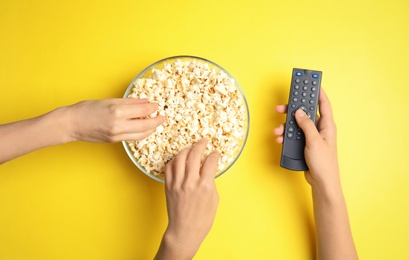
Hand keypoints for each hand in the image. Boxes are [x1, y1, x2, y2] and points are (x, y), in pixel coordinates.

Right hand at [67, 98, 164, 142]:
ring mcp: (117, 135)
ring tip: (155, 123)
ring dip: (151, 129)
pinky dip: (141, 133)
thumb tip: (144, 101)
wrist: (72, 124)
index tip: (157, 105)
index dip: (153, 108)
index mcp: (117, 111)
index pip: (142, 110)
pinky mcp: (115, 141)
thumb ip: (129, 102)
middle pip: (146, 125)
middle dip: (157, 121)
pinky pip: (133, 138)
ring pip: (141, 134)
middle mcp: (119, 125)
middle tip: (162, 117)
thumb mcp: (109, 101)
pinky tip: (143, 128)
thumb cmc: (87, 109)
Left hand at [155, 138, 219, 259]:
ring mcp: (178, 183)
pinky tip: (179, 159)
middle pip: (194, 154)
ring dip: (186, 149)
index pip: (210, 161)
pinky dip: (174, 160)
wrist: (184, 231)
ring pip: (180, 157)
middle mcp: (191, 182)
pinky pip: (169, 167)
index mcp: (205, 185)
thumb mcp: (214, 199)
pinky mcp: (168, 186)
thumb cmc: (202, 219)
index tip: (215, 153)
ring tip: (190, 148)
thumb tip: (208, 170)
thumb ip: (211, 182)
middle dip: (200, 145)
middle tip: (203, 141)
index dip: (214, 154)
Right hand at [274, 89, 339, 187]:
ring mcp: (311, 137)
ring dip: (286, 127)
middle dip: (292, 110)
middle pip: (305, 113)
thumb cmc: (324, 162)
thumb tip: (299, 111)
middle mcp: (319, 129)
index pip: (323, 104)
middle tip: (281, 107)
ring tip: (278, 130)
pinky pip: (293, 136)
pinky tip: (280, 140)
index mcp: (327, 125)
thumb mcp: (314, 141)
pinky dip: (286, 137)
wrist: (322, 181)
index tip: (311, 82)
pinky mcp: (305, 145)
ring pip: (296, 125)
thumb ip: (306, 125)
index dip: (318, 92)